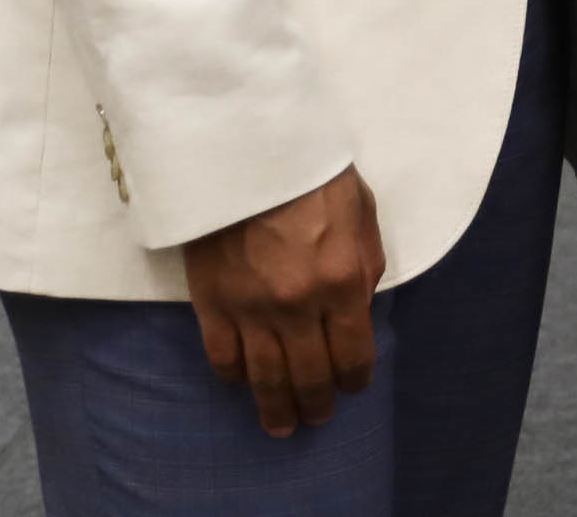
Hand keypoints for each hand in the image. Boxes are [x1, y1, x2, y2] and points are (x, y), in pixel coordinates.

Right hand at [182, 166, 381, 437]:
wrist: (247, 151)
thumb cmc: (314, 176)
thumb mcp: (363, 215)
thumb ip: (364, 267)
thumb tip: (359, 309)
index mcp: (342, 282)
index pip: (354, 352)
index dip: (356, 378)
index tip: (353, 387)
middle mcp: (298, 306)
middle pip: (310, 375)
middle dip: (317, 403)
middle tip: (317, 417)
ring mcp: (252, 309)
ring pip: (265, 378)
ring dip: (275, 408)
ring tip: (281, 425)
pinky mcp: (212, 303)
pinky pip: (222, 358)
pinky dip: (234, 378)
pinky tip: (243, 384)